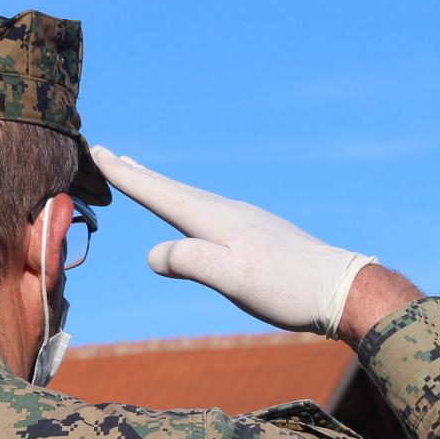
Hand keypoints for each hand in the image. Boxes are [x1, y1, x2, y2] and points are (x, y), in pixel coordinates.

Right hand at [90, 146, 379, 337]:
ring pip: (191, 197)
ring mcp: (244, 221)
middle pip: (172, 188)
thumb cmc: (286, 287)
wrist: (342, 288)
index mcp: (214, 220)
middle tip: (109, 154)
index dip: (125, 175)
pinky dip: (186, 203)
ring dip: (162, 186)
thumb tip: (153, 255)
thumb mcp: (231, 279)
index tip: (97, 150)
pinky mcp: (258, 234)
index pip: (159, 193)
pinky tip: (194, 215)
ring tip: (143, 176)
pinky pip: (208, 211)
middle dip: (138, 173)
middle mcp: (226, 212)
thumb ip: (189, 261)